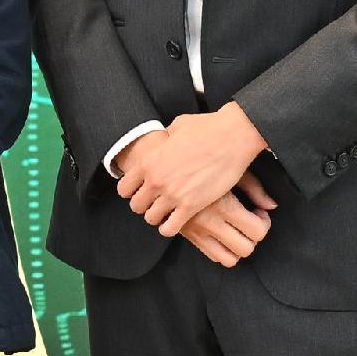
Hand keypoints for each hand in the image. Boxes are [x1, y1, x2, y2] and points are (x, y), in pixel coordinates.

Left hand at [113, 103, 268, 235]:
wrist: (233, 136)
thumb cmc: (207, 128)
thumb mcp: (176, 127)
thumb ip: (164, 140)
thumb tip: (163, 141)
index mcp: (149, 161)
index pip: (124, 188)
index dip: (132, 191)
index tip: (142, 190)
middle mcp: (156, 180)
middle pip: (136, 206)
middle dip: (145, 205)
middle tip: (156, 202)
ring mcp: (172, 194)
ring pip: (151, 219)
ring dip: (158, 217)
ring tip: (167, 212)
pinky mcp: (191, 206)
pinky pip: (170, 228)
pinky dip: (170, 227)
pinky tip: (177, 221)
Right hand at [176, 173, 276, 267]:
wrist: (165, 167)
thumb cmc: (202, 164)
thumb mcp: (231, 170)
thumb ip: (255, 189)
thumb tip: (271, 205)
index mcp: (224, 206)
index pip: (257, 231)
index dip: (264, 224)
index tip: (259, 213)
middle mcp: (210, 223)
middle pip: (245, 249)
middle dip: (253, 238)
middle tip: (250, 222)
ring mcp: (197, 232)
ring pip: (228, 259)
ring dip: (237, 248)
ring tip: (236, 231)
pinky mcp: (187, 236)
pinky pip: (211, 255)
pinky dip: (221, 250)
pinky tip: (222, 232)